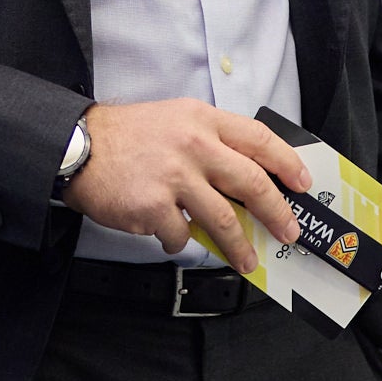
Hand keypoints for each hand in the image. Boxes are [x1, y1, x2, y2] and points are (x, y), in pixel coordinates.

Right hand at [64, 100, 312, 272]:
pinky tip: (172, 236)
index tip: (302, 184)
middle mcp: (194, 144)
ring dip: (240, 245)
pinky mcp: (154, 206)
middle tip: (289, 231)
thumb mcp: (175, 120)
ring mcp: (174, 176)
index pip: (258, 138)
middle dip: (276, 212)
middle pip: (251, 182)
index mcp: (202, 120)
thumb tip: (247, 180)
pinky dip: (181, 242)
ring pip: (224, 219)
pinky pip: (182, 236)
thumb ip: (210, 142)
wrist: (79, 146)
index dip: (287, 162)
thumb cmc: (128, 136)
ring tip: (248, 260)